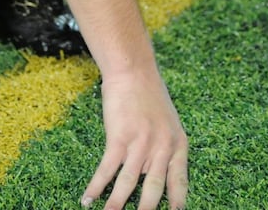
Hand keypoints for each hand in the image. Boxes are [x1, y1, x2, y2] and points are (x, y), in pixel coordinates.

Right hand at [82, 69, 188, 209]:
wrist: (133, 72)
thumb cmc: (149, 95)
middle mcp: (162, 147)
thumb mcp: (168, 123)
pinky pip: (107, 169)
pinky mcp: (119, 138)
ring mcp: (141, 143)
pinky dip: (96, 187)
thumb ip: (164, 148)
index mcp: (178, 144)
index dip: (177, 201)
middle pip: (154, 189)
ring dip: (116, 205)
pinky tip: (88, 199)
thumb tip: (154, 175)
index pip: (180, 181)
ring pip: (129, 184)